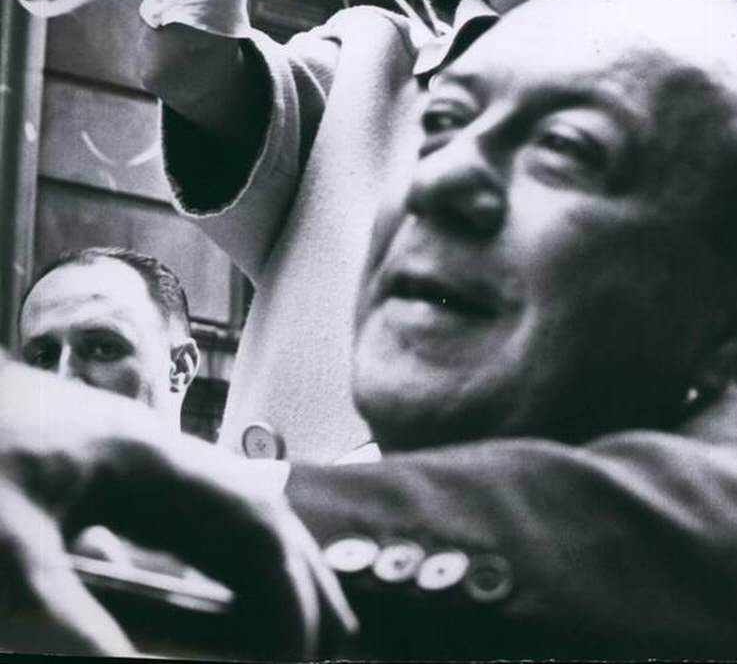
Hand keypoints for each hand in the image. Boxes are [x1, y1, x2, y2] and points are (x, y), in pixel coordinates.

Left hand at [0, 361, 353, 655]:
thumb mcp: (11, 562)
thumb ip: (79, 629)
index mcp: (146, 458)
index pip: (252, 522)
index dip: (291, 589)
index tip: (310, 655)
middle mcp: (141, 456)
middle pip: (244, 514)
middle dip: (296, 574)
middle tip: (339, 636)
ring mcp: (108, 466)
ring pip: (204, 521)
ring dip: (250, 572)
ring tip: (287, 620)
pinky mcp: (71, 482)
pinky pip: (158, 528)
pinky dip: (195, 570)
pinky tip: (189, 598)